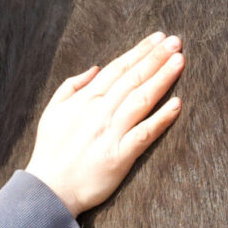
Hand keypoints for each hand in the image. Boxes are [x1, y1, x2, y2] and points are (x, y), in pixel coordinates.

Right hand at [25, 32, 184, 216]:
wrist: (48, 189)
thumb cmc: (51, 150)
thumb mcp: (53, 111)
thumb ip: (72, 86)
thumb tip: (96, 68)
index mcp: (85, 99)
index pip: (118, 68)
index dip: (140, 51)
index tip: (159, 38)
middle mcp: (99, 112)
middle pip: (133, 78)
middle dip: (156, 57)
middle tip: (176, 41)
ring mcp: (110, 133)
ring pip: (141, 99)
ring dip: (162, 78)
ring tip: (179, 61)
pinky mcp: (119, 156)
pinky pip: (144, 134)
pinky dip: (161, 118)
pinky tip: (177, 104)